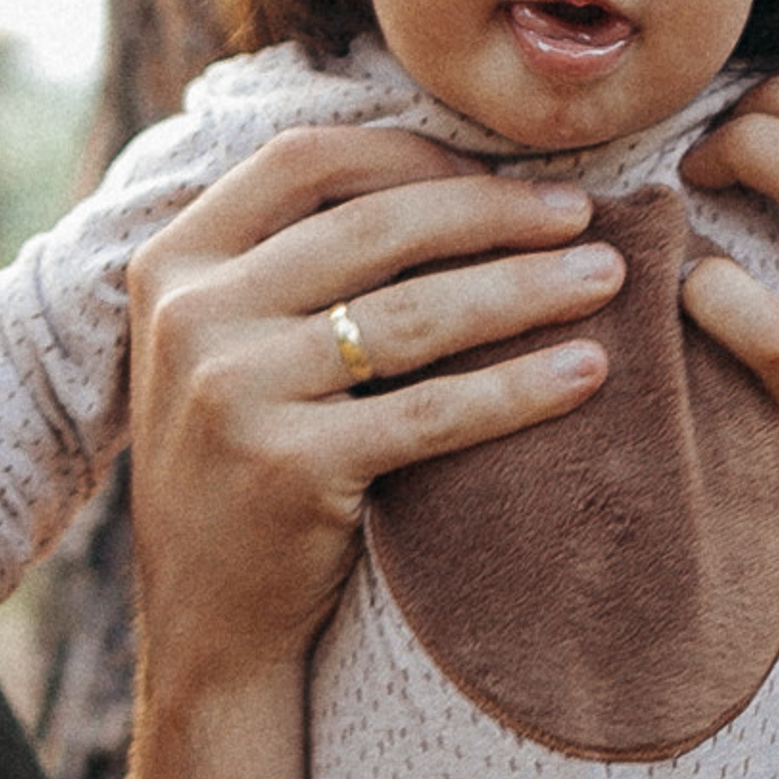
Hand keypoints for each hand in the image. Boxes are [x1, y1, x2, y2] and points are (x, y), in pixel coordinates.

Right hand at [126, 125, 620, 694]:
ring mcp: (231, 391)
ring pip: (414, 315)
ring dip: (526, 289)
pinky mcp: (287, 469)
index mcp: (173, 262)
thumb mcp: (225, 345)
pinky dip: (518, 388)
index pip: (306, 162)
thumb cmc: (242, 466)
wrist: (205, 625)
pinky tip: (584, 373)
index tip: (495, 171)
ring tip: (605, 282)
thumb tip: (441, 175)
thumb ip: (289, 264)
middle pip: (374, 226)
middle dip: (493, 211)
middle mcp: (190, 315)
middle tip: (582, 215)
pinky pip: (432, 413)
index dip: (410, 154)